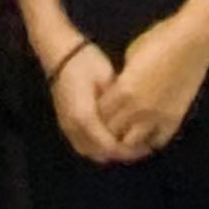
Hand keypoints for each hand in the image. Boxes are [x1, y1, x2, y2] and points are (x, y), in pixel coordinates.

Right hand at [39, 31, 133, 164]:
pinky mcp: (65, 124)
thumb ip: (118, 103)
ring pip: (90, 152)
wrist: (61, 54)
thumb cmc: (87, 63)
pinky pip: (82, 145)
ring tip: (128, 145)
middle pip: (101, 153)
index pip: (110, 145)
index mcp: (85, 117)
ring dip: (108, 152)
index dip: (129, 150)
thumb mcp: (108, 79)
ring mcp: (67, 127)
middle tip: (141, 147)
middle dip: (121, 154)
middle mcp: (73, 127)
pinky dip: (97, 148)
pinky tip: (112, 138)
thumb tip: (134, 120)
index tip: (147, 146)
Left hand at [101, 4, 208, 156]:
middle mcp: (137, 108)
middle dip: (108, 129)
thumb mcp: (131, 56)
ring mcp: (157, 116)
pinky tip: (148, 132)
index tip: (99, 111)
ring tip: (128, 132)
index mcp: (123, 89)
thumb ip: (122, 78)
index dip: (96, 114)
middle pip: (111, 132)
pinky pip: (157, 141)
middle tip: (110, 125)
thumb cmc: (160, 40)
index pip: (98, 114)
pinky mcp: (175, 119)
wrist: (193, 41)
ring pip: (132, 143)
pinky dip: (150, 140)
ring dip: (127, 139)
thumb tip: (118, 89)